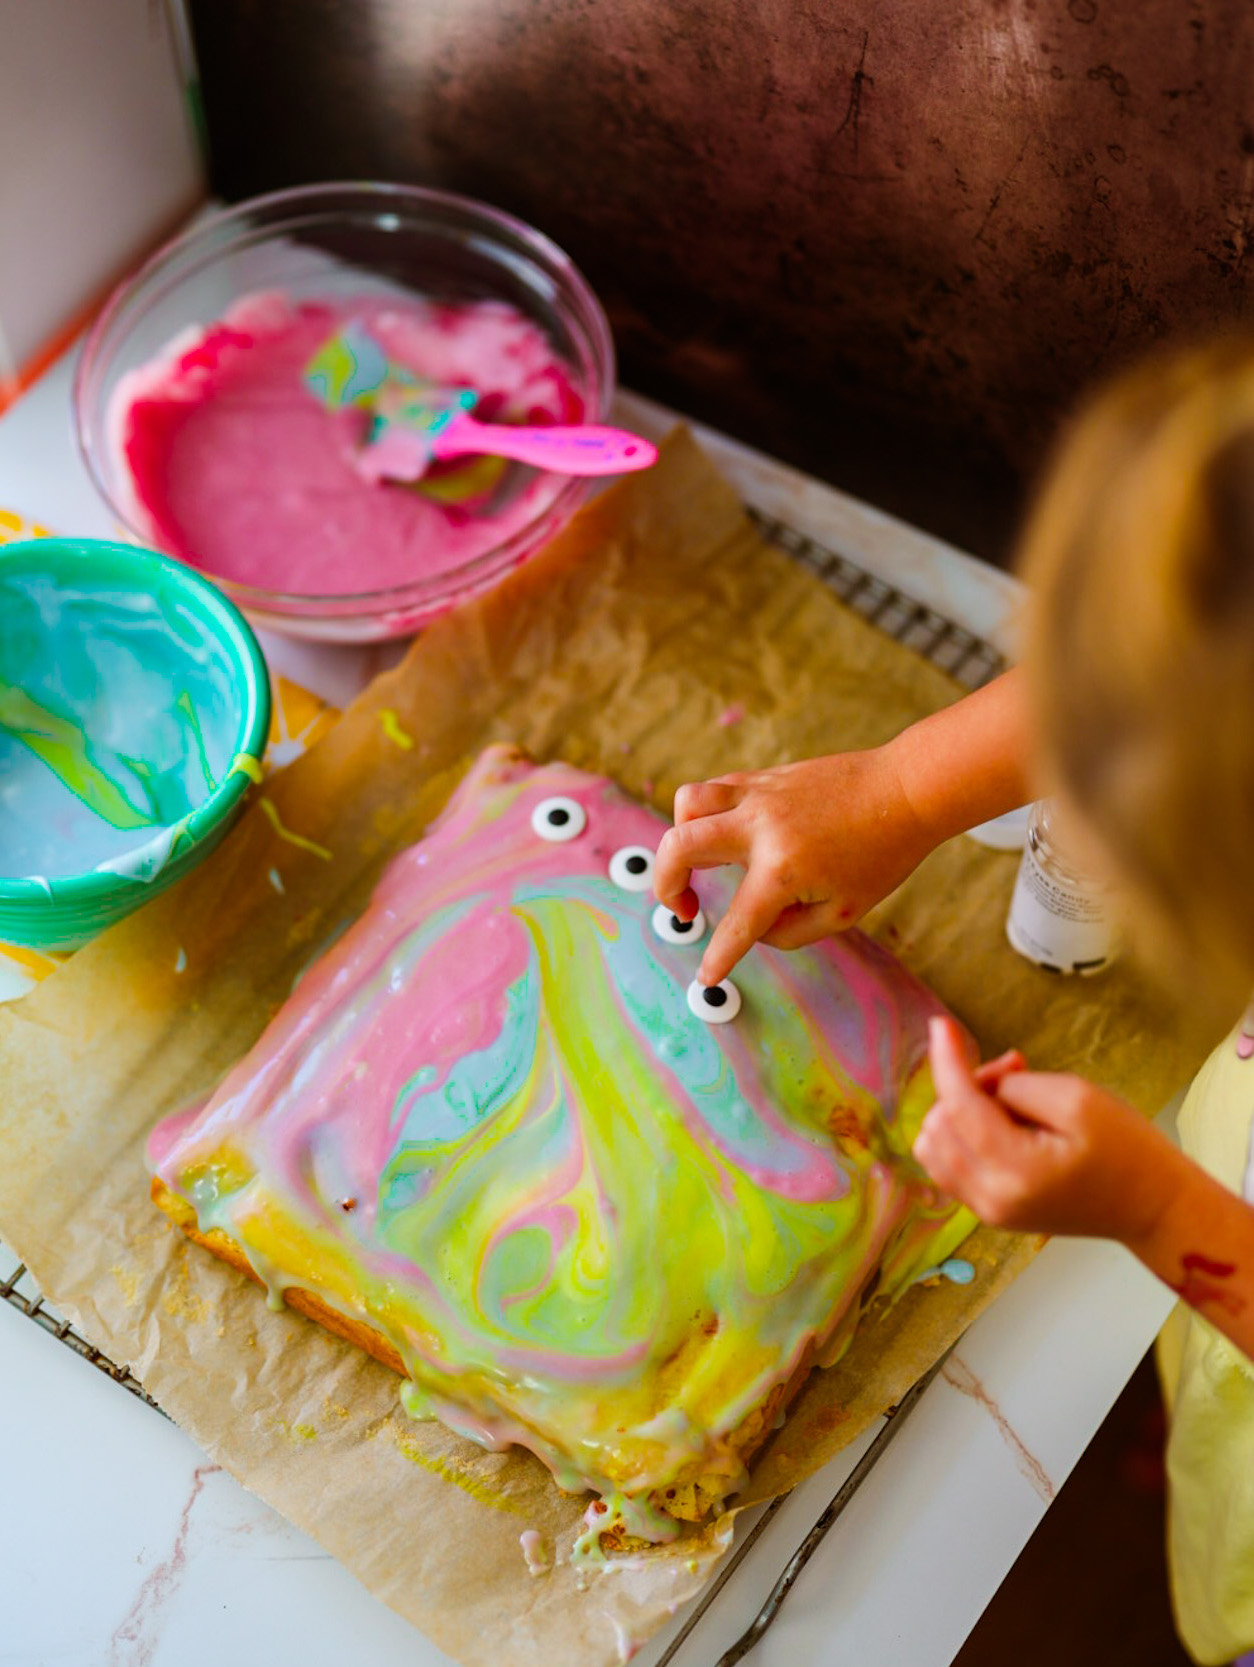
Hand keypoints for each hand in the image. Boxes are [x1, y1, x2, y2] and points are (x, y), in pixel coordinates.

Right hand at [653, 746, 932, 985]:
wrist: (907, 790)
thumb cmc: (882, 854)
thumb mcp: (844, 913)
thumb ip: (790, 932)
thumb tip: (755, 929)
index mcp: (783, 869)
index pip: (736, 923)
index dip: (718, 958)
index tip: (707, 977)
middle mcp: (760, 827)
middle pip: (680, 847)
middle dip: (665, 885)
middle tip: (682, 906)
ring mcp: (759, 795)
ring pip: (688, 803)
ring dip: (680, 837)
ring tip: (700, 862)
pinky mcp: (763, 777)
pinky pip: (714, 790)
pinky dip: (706, 816)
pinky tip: (727, 836)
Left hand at [914, 1017, 1183, 1245]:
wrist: (1153, 1207)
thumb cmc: (1127, 1148)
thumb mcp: (1077, 1099)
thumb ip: (1017, 1088)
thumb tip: (979, 1086)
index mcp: (1015, 1171)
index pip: (957, 1107)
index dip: (946, 1060)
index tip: (941, 1024)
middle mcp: (990, 1198)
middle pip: (940, 1124)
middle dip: (965, 1086)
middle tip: (1017, 1071)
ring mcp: (987, 1209)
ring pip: (933, 1145)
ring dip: (958, 1110)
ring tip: (1011, 1098)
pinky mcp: (990, 1210)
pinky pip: (946, 1164)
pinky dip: (960, 1133)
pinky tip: (1000, 1120)